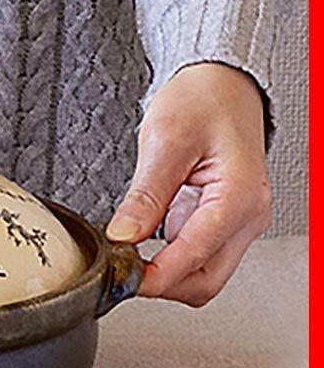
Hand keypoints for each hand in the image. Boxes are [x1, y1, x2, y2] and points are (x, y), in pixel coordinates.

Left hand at [106, 62, 271, 305]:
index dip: (154, 276)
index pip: (195, 257)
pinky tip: (142, 243)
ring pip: (204, 274)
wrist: (222, 83)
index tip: (121, 278)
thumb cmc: (202, 101)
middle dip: (161, 284)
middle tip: (119, 270)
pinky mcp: (225, 221)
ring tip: (127, 254)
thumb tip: (122, 236)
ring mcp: (239, 222)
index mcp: (238, 197)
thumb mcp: (164, 140)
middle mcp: (247, 217)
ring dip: (165, 274)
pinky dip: (170, 258)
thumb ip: (145, 193)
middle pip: (205, 281)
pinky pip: (199, 255)